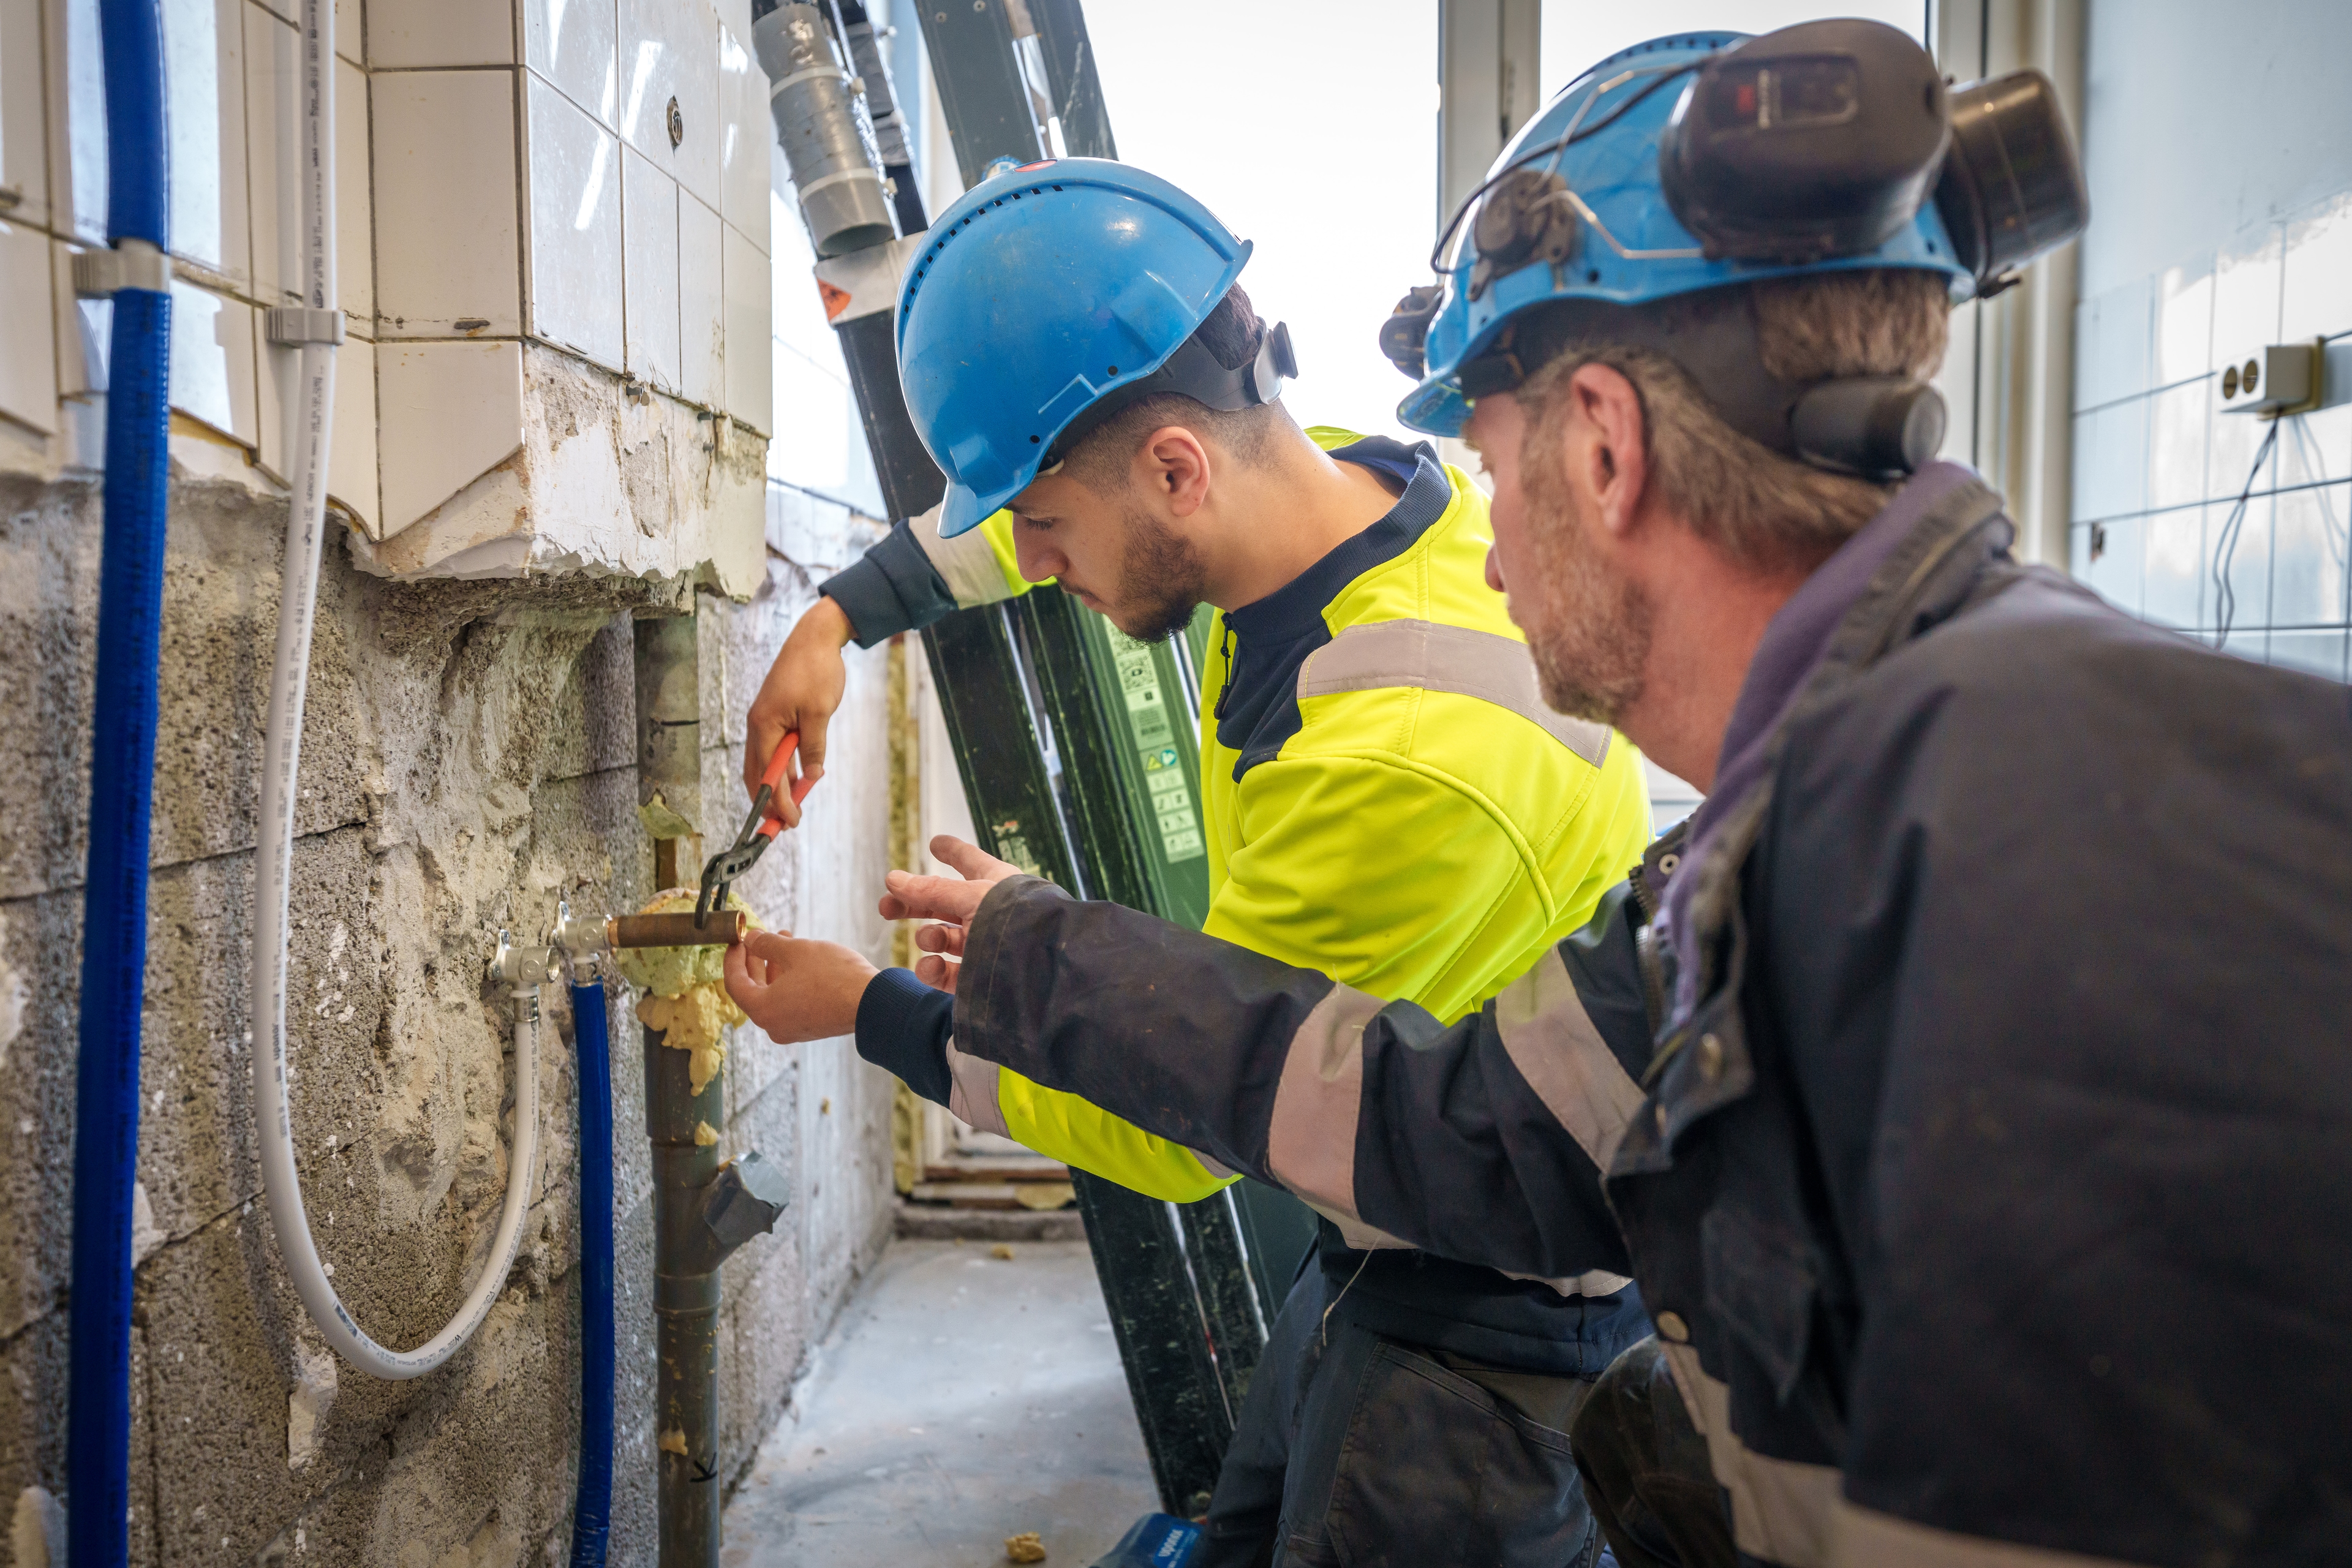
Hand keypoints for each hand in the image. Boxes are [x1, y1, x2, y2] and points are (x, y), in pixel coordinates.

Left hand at [724, 930, 877, 1044]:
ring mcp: (793, 1029)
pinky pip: (790, 1002)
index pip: (735, 982)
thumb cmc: (834, 977)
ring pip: (774, 995)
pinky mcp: (811, 1027)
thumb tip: (752, 939)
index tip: (737, 940)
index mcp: (763, 1010)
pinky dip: (789, 981)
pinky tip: (801, 960)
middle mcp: (774, 1025)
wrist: (873, 1002)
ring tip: (785, 940)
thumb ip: (767, 944)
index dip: (733, 958)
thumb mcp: (796, 951)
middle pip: (754, 990)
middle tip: (759, 938)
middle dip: (756, 960)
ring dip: (776, 967)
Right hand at [742, 597, 853, 827]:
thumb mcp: (820, 713)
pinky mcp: (774, 715)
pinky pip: (775, 749)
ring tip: (791, 808)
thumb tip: (811, 777)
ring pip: (764, 763)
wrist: (814, 638)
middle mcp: (758, 725)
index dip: (776, 803)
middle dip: (768, 801)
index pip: (767, 776)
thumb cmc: (817, 671)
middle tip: (785, 824)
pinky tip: (800, 779)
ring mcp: (764, 720)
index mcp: (764, 726)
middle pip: (757, 774)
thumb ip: (814, 746)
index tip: (789, 823)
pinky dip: (784, 767)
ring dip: (777, 786)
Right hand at [880, 835, 1023, 992]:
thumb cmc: (1015, 921)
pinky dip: (933, 970)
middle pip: (943, 902)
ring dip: (928, 938)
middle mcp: (989, 914)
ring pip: (942, 938)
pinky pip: (946, 973)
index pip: (969, 861)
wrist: (1043, 970)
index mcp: (996, 884)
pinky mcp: (977, 979)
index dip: (952, 851)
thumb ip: (931, 889)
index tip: (936, 843)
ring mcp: (983, 947)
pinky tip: (931, 967)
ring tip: (929, 940)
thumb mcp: (970, 896)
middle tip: (886, 907)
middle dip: (913, 903)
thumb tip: (893, 879)